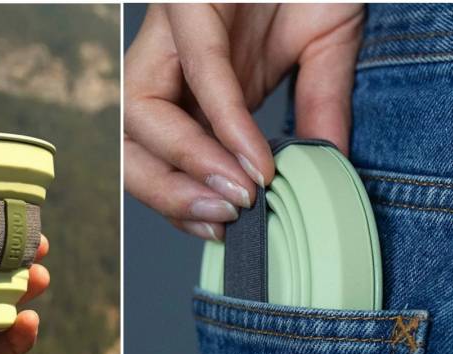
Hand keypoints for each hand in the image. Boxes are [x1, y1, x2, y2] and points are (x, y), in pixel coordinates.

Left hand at [125, 4, 363, 238]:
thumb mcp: (322, 55)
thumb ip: (320, 111)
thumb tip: (324, 170)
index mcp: (190, 86)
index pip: (158, 157)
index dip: (180, 200)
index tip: (222, 231)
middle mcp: (168, 66)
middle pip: (128, 144)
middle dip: (166, 195)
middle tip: (220, 226)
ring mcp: (171, 34)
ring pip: (140, 114)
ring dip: (187, 168)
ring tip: (235, 200)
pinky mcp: (189, 0)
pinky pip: (200, 71)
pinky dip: (227, 123)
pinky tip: (253, 162)